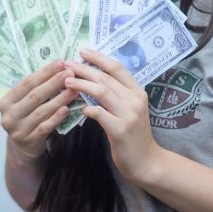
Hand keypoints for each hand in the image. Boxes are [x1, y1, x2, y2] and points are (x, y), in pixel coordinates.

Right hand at [0, 59, 77, 160]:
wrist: (23, 146)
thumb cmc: (28, 116)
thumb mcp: (26, 102)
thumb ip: (38, 87)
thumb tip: (61, 67)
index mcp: (7, 101)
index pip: (27, 83)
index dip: (45, 72)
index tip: (61, 62)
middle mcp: (9, 115)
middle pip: (35, 96)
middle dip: (54, 83)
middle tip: (70, 73)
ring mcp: (18, 130)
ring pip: (42, 111)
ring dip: (60, 99)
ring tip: (75, 90)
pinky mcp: (29, 141)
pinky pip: (45, 127)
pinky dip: (56, 118)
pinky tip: (67, 109)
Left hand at [65, 48, 160, 182]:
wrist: (146, 160)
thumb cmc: (135, 134)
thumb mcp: (131, 109)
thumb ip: (117, 94)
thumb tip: (94, 79)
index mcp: (138, 91)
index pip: (117, 68)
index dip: (99, 58)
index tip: (82, 51)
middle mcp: (135, 99)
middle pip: (106, 77)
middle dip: (84, 68)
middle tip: (67, 64)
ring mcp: (129, 114)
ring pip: (101, 92)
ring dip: (82, 85)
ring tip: (66, 81)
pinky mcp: (120, 130)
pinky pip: (100, 114)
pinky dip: (88, 109)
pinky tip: (80, 109)